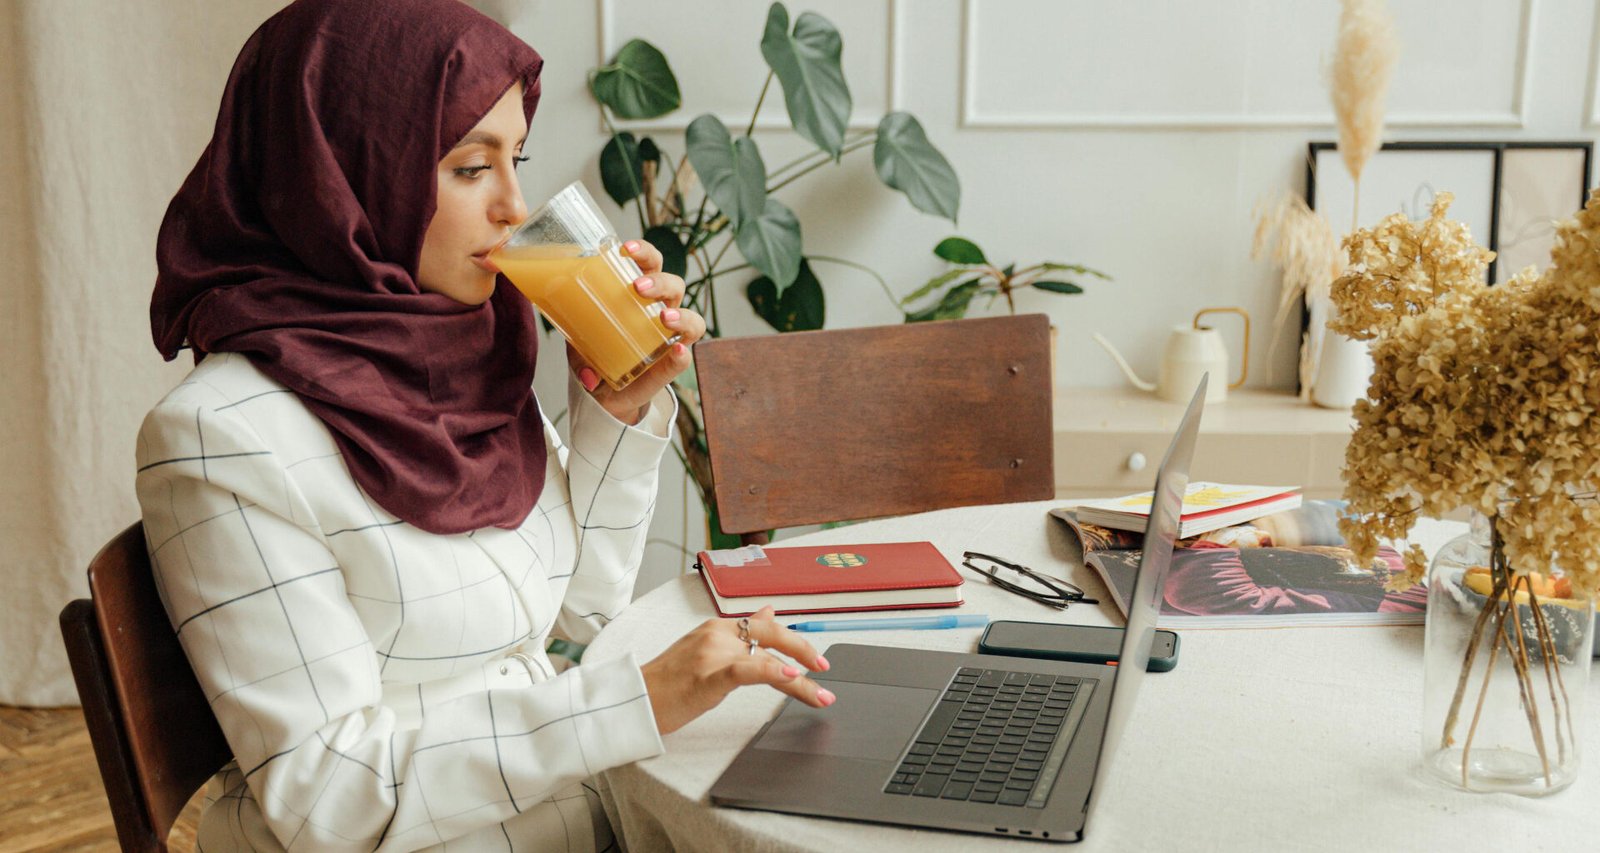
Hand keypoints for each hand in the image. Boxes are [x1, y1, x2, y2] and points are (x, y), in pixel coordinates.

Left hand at [570, 239, 705, 424]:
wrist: (605, 391)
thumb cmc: (597, 352)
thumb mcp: (579, 347)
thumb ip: (580, 356)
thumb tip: (588, 375)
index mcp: (641, 294)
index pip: (651, 263)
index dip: (643, 252)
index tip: (625, 249)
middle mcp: (662, 311)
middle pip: (674, 285)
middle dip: (660, 282)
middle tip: (638, 287)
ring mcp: (671, 339)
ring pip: (693, 320)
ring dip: (682, 316)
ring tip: (664, 318)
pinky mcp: (671, 366)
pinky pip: (683, 358)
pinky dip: (681, 355)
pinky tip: (676, 351)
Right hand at [640, 606, 834, 734]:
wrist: (633, 698)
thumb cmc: (667, 679)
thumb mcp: (705, 646)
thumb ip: (739, 630)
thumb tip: (769, 610)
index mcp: (716, 627)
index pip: (764, 626)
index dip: (794, 640)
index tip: (815, 658)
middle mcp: (717, 635)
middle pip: (771, 634)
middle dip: (804, 650)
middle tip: (825, 668)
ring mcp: (713, 655)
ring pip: (767, 658)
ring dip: (800, 681)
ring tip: (821, 694)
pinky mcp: (708, 677)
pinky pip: (746, 669)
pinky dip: (772, 672)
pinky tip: (791, 676)